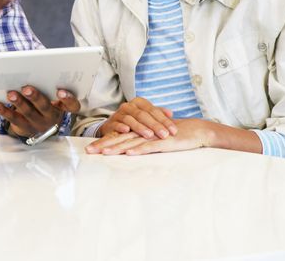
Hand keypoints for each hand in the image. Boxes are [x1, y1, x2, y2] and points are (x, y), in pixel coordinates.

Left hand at [0, 86, 80, 137]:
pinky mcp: (24, 128)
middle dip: (35, 97)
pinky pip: (13, 119)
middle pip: (45, 107)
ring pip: (28, 114)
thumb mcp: (51, 96)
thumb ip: (48, 85)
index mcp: (62, 107)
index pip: (72, 105)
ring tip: (10, 94)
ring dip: (19, 103)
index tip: (60, 91)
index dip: (68, 99)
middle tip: (26, 88)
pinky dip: (3, 111)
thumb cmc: (45, 103)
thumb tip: (32, 66)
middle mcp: (51, 117)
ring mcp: (38, 124)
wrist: (38, 128)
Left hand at [86, 118, 216, 154]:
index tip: (89, 149)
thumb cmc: (174, 137)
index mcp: (140, 132)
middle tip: (88, 151)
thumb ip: (142, 144)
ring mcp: (153, 137)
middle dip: (103, 145)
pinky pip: (149, 146)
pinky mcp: (164, 142)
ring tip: (103, 153)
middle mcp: (143, 133)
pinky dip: (139, 150)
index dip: (103, 142)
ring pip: (131, 142)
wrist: (196, 131)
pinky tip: (129, 153)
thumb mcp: (154, 141)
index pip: (118, 137)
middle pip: (120, 139)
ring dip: (117, 147)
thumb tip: (128, 151)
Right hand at [97, 97, 177, 139]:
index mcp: (139, 103)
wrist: (113, 125)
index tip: (174, 131)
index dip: (164, 121)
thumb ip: (158, 114)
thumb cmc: (134, 121)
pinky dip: (121, 127)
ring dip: (140, 127)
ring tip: (149, 135)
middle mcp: (129, 106)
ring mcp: (119, 114)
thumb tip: (171, 113)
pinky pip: (116, 124)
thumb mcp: (146, 115)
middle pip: (143, 115)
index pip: (154, 111)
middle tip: (165, 135)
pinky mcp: (111, 123)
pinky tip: (126, 131)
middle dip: (155, 125)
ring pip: (130, 119)